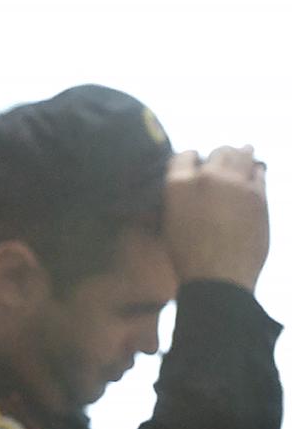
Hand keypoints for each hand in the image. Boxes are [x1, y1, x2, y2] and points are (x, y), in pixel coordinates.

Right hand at [163, 145, 268, 291]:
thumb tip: (185, 185)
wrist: (218, 277)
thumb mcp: (169, 221)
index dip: (192, 157)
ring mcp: (235, 185)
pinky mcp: (258, 197)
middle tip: (224, 155)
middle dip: (220, 154)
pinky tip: (256, 172)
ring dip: (243, 154)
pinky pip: (260, 174)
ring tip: (246, 150)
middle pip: (218, 152)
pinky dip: (257, 172)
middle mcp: (207, 177)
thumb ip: (177, 196)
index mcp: (179, 183)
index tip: (197, 162)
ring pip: (242, 156)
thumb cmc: (188, 256)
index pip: (185, 155)